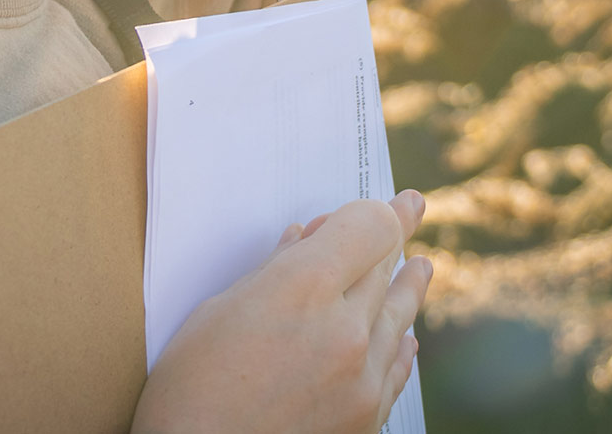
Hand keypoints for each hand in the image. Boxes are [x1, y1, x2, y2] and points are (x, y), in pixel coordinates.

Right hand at [132, 191, 433, 433]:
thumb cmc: (190, 391)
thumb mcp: (217, 313)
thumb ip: (272, 272)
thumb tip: (307, 240)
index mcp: (301, 289)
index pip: (368, 228)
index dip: (382, 209)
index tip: (401, 200)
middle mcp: (344, 330)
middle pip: (385, 267)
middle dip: (396, 237)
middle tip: (411, 211)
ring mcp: (361, 379)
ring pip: (399, 316)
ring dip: (410, 286)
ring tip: (421, 268)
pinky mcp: (366, 418)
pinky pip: (396, 368)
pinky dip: (401, 343)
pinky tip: (406, 337)